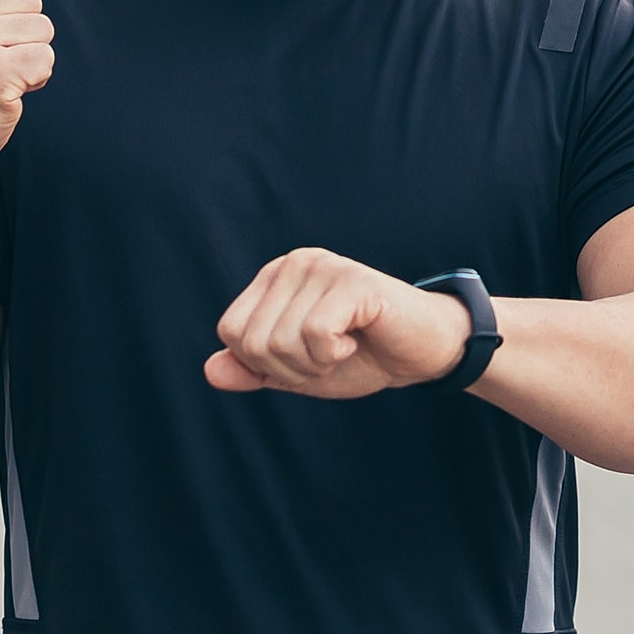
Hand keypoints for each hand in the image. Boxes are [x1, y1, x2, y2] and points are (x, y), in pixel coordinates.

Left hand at [205, 248, 469, 397]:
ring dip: (316, 363)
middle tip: (329, 355)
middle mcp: (293, 263)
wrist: (423, 353)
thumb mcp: (299, 370)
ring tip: (345, 345)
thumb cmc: (363, 355)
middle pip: (253, 340)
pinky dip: (334, 353)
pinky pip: (315, 334)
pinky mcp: (352, 280)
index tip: (305, 357)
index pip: (231, 332)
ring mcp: (322, 266)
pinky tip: (358, 339)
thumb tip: (210, 370)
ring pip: (282, 340)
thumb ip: (254, 369)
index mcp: (274, 278)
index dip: (264, 364)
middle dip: (291, 368)